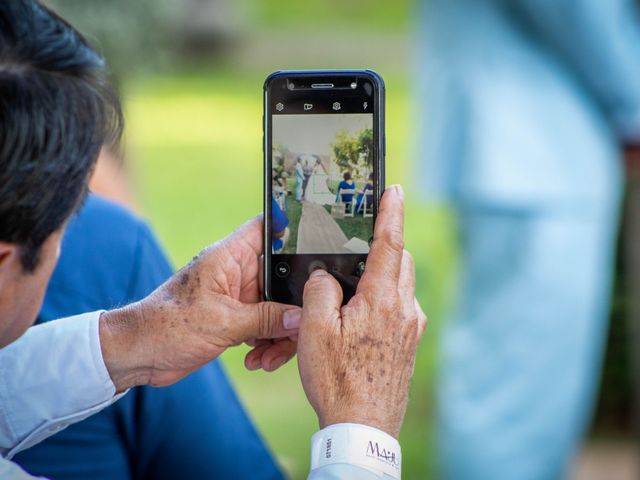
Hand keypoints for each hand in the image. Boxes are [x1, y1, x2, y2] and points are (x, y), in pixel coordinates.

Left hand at [99, 216, 300, 391]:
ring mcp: (238, 297)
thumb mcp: (222, 322)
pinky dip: (268, 343)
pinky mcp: (236, 319)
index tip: (321, 243)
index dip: (294, 229)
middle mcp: (237, 273)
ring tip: (271, 356)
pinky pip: (266, 325)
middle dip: (294, 303)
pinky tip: (259, 360)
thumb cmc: (168, 325)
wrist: (140, 355)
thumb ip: (266, 318)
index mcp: (230, 257)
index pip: (267, 228)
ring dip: (281, 332)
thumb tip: (302, 319)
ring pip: (278, 306)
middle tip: (301, 327)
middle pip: (283, 276)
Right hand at [296, 185, 426, 437]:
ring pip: (401, 284)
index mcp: (381, 300)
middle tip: (360, 244)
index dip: (391, 212)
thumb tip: (326, 276)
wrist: (363, 427)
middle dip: (384, 245)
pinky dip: (384, 300)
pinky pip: (400, 307)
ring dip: (382, 275)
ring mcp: (411, 328)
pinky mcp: (410, 344)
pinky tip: (361, 320)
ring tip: (352, 291)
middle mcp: (404, 309)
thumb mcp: (314, 330)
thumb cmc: (337, 380)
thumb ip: (320, 290)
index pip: (390, 243)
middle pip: (399, 260)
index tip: (394, 189)